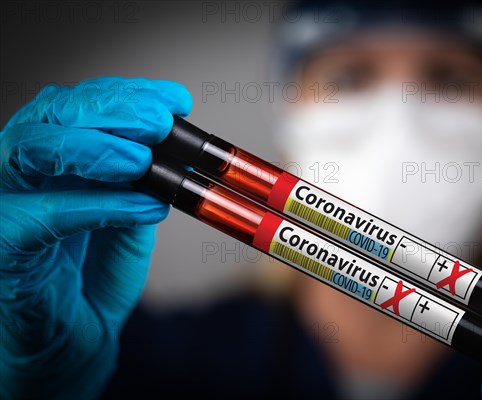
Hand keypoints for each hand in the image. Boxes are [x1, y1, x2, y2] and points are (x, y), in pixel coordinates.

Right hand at [0, 76, 191, 398]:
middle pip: (50, 114)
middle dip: (111, 110)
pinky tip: (143, 207)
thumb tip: (174, 151)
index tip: (176, 101)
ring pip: (28, 148)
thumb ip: (141, 185)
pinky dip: (95, 206)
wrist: (70, 346)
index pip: (82, 108)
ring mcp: (5, 206)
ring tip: (143, 160)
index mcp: (57, 162)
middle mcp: (24, 174)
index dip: (128, 96)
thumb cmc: (92, 282)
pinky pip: (39, 217)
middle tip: (159, 122)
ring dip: (94, 147)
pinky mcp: (2, 247)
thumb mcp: (129, 221)